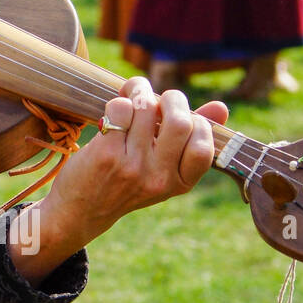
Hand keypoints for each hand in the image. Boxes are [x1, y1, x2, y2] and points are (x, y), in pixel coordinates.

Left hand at [41, 78, 227, 248]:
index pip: (204, 145)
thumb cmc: (126, 183)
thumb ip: (190, 139)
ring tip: (134, 96)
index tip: (181, 116)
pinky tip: (114, 111)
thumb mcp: (162, 171)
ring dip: (140, 92)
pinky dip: (118, 101)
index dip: (197, 122)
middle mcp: (159, 177)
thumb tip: (221, 107)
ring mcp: (132, 166)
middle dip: (172, 98)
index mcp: (179, 183)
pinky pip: (120, 109)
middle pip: (180, 121)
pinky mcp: (106, 153)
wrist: (81, 210)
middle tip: (158, 99)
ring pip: (146, 108)